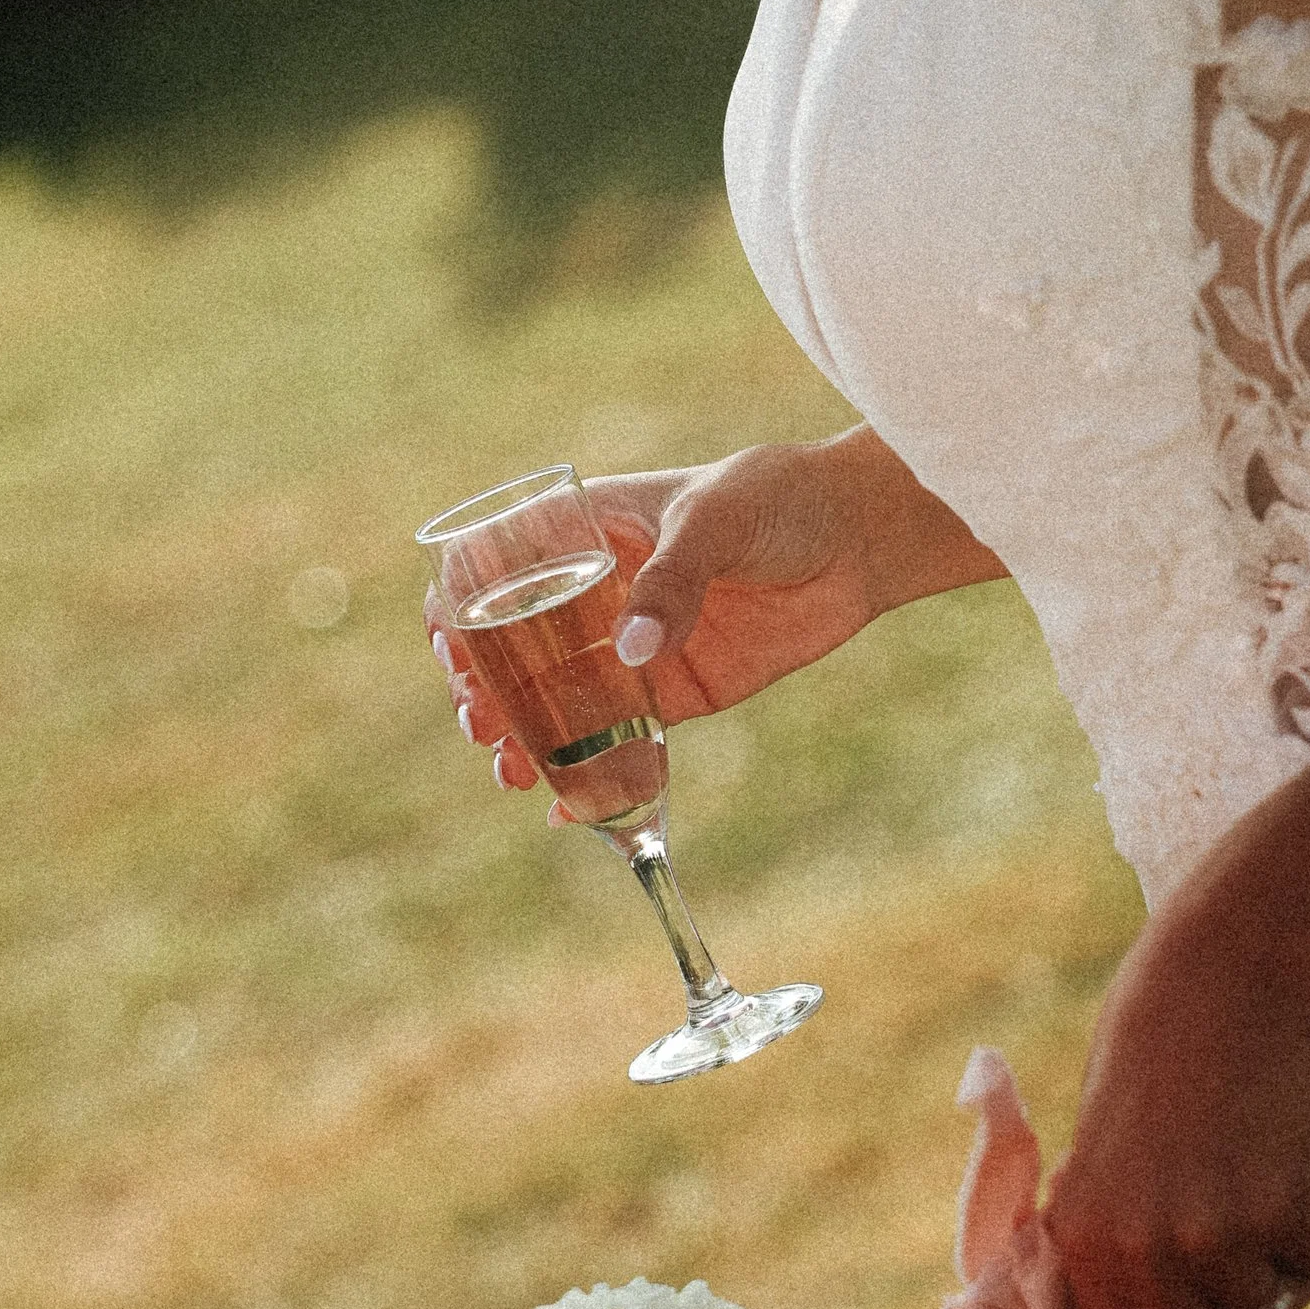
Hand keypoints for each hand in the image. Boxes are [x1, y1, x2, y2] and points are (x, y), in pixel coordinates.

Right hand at [431, 434, 982, 799]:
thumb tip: (629, 654)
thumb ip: (675, 581)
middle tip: (479, 720)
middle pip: (513, 648)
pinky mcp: (676, 694)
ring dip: (523, 737)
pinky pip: (622, 741)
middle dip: (482, 687)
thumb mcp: (716, 520)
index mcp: (586, 531)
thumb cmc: (778, 498)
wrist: (860, 539)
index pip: (495, 566)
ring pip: (558, 702)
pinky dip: (592, 777)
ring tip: (508, 769)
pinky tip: (565, 809)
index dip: (458, 605)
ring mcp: (632, 649)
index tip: (449, 645)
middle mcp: (596, 594)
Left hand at [1042, 856, 1309, 1308]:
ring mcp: (1208, 1236)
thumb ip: (1114, 1235)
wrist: (1238, 966)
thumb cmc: (1169, 1041)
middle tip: (1272, 1291)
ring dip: (1292, 1259)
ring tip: (1286, 1179)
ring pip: (1272, 1307)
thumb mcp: (1107, 1149)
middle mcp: (1133, 1248)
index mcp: (1076, 1234)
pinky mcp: (1284, 1211)